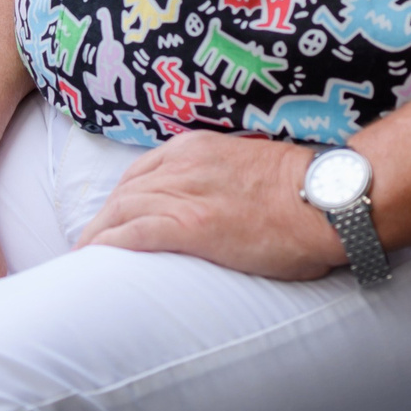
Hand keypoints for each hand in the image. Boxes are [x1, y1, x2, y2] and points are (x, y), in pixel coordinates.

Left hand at [79, 131, 344, 280]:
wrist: (327, 199)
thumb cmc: (303, 191)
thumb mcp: (248, 166)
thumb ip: (221, 177)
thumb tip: (216, 205)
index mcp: (196, 149)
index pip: (140, 173)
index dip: (119, 200)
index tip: (111, 220)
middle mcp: (183, 165)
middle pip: (123, 193)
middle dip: (100, 221)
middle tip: (86, 247)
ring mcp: (186, 194)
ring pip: (121, 212)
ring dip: (97, 237)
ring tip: (83, 261)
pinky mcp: (191, 225)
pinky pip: (134, 234)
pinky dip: (108, 246)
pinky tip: (94, 260)